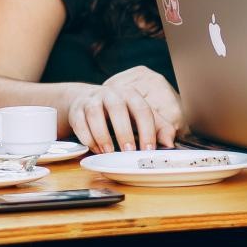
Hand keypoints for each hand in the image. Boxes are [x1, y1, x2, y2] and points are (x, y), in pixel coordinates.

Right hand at [67, 66, 181, 152]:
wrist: (87, 100)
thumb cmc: (119, 111)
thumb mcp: (139, 117)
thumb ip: (157, 128)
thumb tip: (170, 144)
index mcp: (131, 94)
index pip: (142, 110)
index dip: (147, 130)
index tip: (148, 149)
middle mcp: (111, 94)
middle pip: (118, 109)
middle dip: (124, 132)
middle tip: (129, 151)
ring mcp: (92, 100)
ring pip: (95, 114)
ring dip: (102, 135)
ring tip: (108, 152)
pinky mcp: (76, 110)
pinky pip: (79, 122)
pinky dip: (86, 137)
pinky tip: (94, 148)